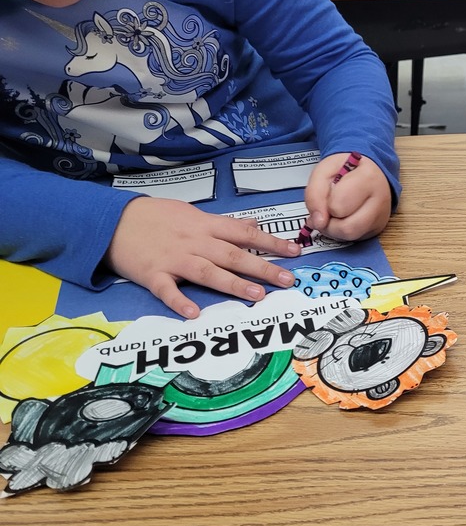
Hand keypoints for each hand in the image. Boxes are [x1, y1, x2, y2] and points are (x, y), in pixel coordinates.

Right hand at [105, 197, 300, 318]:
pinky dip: (179, 301)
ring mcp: (173, 259)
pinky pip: (167, 290)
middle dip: (262, 268)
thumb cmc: (153, 216)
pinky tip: (194, 313)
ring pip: (207, 271)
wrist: (110, 219)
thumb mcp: (191, 212)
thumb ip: (222, 223)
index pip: (245, 234)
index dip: (271, 243)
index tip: (295, 252)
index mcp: (205, 226)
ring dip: (233, 284)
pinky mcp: (152, 274)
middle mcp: (194, 242)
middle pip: (233, 255)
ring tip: (257, 295)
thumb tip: (252, 225)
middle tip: (287, 280)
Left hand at [303, 153, 391, 241]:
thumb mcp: (325, 170)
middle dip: (329, 224)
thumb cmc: (347, 169)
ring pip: (352, 237)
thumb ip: (315, 193)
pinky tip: (342, 218)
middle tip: (326, 211)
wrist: (369, 171)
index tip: (327, 195)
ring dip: (334, 230)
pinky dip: (343, 232)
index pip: (338, 206)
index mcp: (368, 178)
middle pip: (347, 228)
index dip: (325, 205)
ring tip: (333, 216)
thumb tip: (318, 222)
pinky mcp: (378, 228)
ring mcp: (381, 217)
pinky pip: (355, 238)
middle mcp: (380, 200)